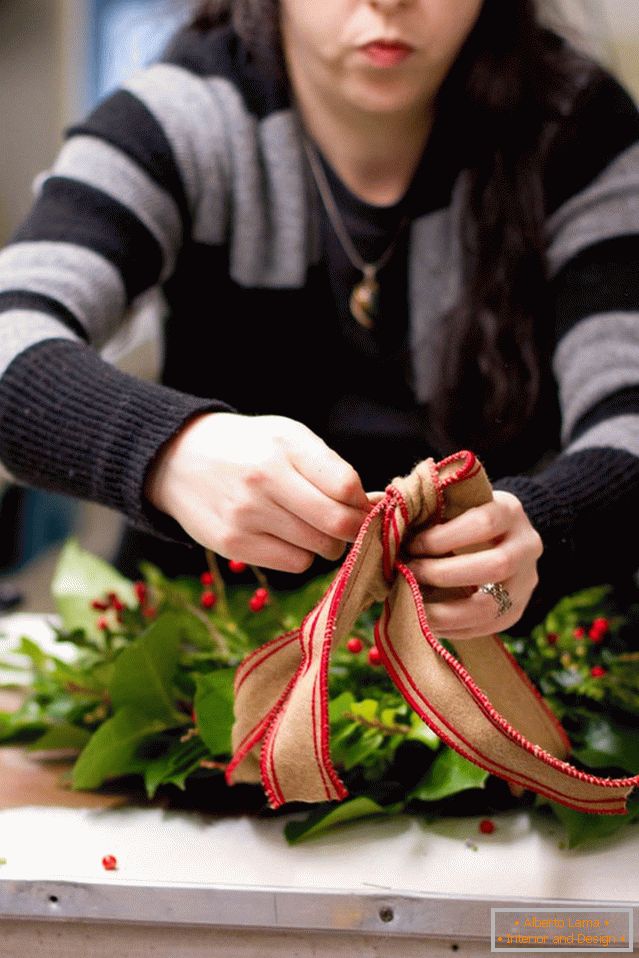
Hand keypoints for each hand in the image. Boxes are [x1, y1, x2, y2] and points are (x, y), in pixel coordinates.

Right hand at [144, 412, 371, 572]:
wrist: (179, 459)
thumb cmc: (249, 448)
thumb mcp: (289, 438)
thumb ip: (332, 468)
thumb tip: (372, 506)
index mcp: (283, 446)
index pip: (347, 487)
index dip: (363, 501)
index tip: (361, 503)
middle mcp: (263, 479)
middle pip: (338, 524)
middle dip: (353, 528)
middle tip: (345, 522)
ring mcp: (245, 514)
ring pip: (319, 548)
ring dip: (326, 542)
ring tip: (307, 524)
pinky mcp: (232, 543)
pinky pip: (294, 564)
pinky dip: (301, 555)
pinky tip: (285, 536)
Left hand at [404, 491, 542, 639]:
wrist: (498, 538)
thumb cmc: (461, 517)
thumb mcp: (452, 504)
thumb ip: (426, 508)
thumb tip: (387, 512)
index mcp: (510, 511)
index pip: (483, 522)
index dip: (443, 537)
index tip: (411, 545)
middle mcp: (527, 546)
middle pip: (494, 566)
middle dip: (443, 575)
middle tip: (408, 575)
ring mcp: (527, 582)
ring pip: (491, 605)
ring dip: (445, 611)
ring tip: (412, 604)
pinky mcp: (517, 610)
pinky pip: (487, 627)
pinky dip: (452, 628)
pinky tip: (426, 622)